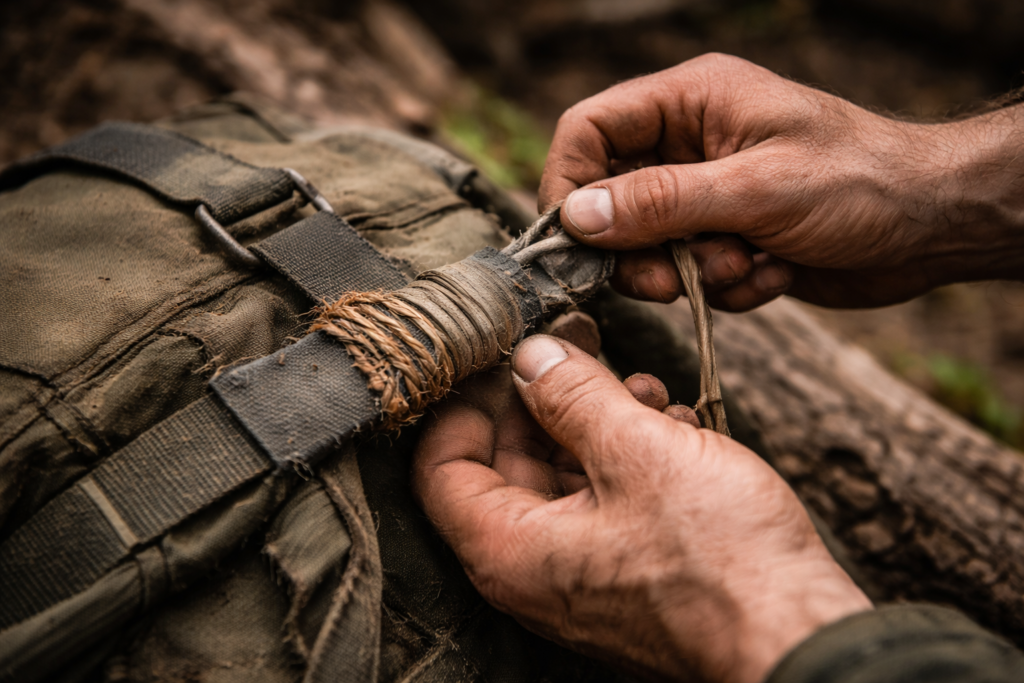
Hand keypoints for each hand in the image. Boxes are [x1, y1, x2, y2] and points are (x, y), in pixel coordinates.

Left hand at [411, 329, 870, 682]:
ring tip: (646, 388)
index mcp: (509, 549)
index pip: (440, 467)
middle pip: (505, 463)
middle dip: (546, 400)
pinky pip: (603, 501)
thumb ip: (572, 395)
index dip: (464, 401)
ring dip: (597, 421)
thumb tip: (530, 355)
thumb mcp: (639, 452)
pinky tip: (672, 426)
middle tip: (583, 347)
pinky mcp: (624, 571)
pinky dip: (628, 457)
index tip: (501, 355)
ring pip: (562, 476)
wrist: (798, 635)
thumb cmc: (722, 561)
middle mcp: (532, 570)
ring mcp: (579, 574)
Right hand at [539, 53, 1023, 309]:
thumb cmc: (860, 182)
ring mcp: (706, 195)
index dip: (570, 184)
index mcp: (689, 103)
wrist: (933, 225)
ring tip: (746, 265)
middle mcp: (688, 146)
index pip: (589, 130)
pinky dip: (726, 285)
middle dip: (640, 250)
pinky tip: (775, 271)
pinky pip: (690, 275)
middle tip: (671, 279)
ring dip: (693, 273)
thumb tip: (576, 216)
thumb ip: (660, 202)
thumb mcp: (756, 189)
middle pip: (610, 201)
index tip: (578, 242)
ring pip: (649, 249)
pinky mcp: (726, 238)